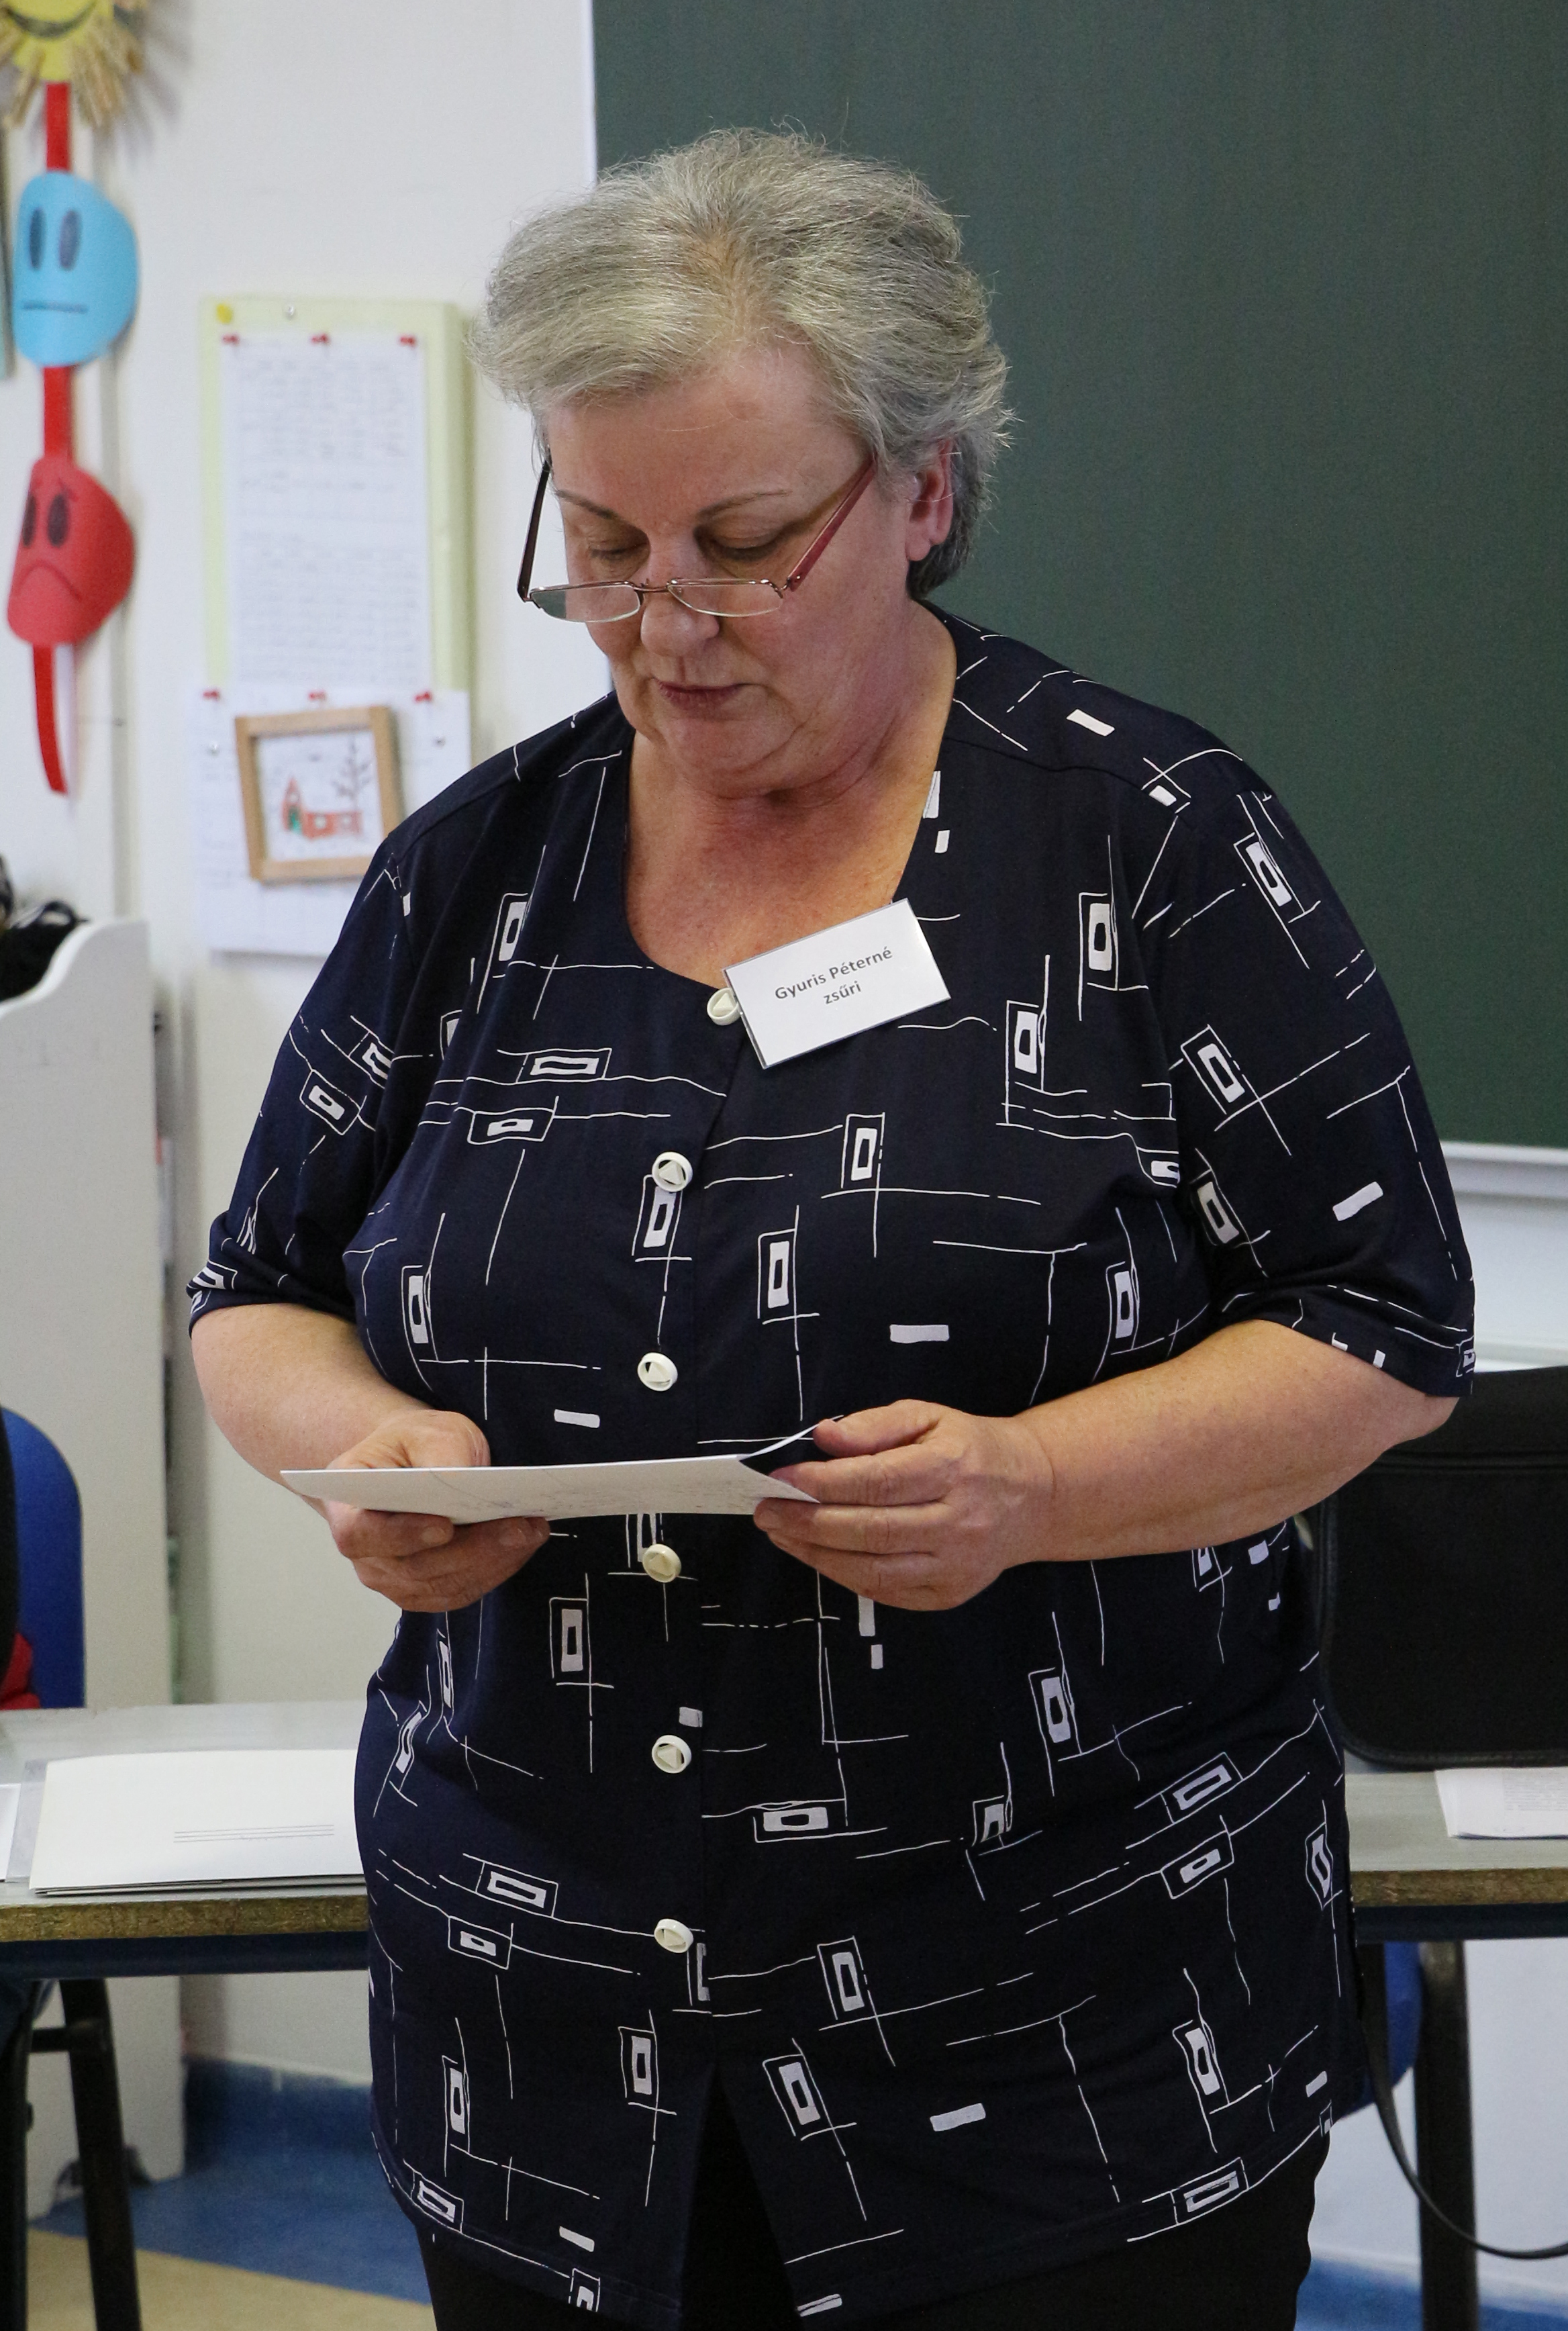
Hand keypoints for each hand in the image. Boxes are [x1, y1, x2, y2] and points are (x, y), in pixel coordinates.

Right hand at [320, 1408, 548, 1612]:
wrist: (414, 1462)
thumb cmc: (415, 1444)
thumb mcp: (429, 1432)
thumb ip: (441, 1456)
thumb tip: (464, 1482)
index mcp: (346, 1503)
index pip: (361, 1533)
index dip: (401, 1535)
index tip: (445, 1526)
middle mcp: (362, 1551)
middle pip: (412, 1567)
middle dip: (472, 1549)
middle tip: (518, 1528)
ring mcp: (390, 1577)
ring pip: (440, 1585)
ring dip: (491, 1563)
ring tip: (531, 1532)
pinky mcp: (422, 1590)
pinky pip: (457, 1591)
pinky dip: (494, 1571)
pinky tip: (522, 1546)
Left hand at [753, 1401, 1054, 1610]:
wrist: (1034, 1495)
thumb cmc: (970, 1448)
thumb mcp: (928, 1416)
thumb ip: (874, 1425)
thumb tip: (823, 1438)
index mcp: (954, 1468)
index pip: (876, 1481)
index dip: (822, 1482)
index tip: (781, 1477)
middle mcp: (960, 1521)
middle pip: (870, 1530)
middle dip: (807, 1521)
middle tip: (765, 1510)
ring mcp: (957, 1565)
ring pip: (873, 1569)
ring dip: (816, 1554)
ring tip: (780, 1534)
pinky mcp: (951, 1594)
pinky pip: (886, 1591)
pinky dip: (844, 1575)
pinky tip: (817, 1554)